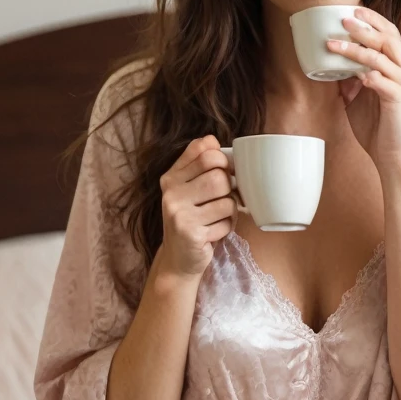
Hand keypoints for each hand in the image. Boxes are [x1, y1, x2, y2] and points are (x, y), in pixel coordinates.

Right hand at [159, 135, 237, 278]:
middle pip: (219, 176)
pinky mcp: (191, 233)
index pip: (206, 153)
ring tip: (218, 217)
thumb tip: (212, 139)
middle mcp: (171, 194)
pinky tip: (213, 232)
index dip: (224, 161)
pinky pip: (226, 222)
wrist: (178, 260)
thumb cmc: (190, 220)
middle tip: (223, 199)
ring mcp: (179, 214)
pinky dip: (226, 228)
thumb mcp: (188, 189)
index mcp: (171, 178)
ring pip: (227, 200)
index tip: (225, 172)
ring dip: (230, 211)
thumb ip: (197, 163)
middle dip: (229, 189)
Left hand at [328, 7, 400, 175]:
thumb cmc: (377, 127)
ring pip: (381, 56)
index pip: (388, 33)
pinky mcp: (398, 100)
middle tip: (343, 19)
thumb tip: (329, 67)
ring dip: (357, 48)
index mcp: (395, 66)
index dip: (372, 19)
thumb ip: (348, 81)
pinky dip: (368, 75)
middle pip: (388, 37)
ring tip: (335, 44)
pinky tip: (355, 74)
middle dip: (365, 26)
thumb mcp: (357, 99)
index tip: (352, 9)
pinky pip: (383, 81)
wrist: (392, 155)